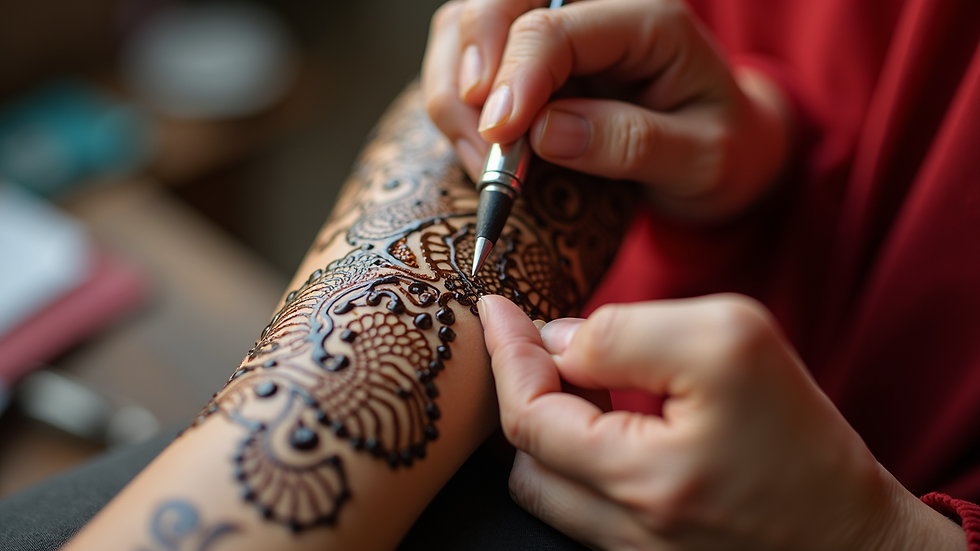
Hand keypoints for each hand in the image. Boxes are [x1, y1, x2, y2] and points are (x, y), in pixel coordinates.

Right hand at [422, 0, 791, 219]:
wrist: (722, 156)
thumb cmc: (721, 153)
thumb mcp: (703, 160)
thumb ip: (632, 142)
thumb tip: (544, 133)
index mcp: (645, 18)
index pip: (555, 26)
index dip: (516, 76)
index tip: (500, 137)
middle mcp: (589, 11)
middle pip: (492, 9)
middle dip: (471, 78)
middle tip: (484, 152)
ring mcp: (551, 33)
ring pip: (462, 32)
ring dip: (455, 99)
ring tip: (485, 166)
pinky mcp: (524, 65)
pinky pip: (463, 68)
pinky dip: (456, 111)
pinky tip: (483, 156)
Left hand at [478, 294, 966, 549]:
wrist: (855, 539)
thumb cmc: (805, 439)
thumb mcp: (729, 343)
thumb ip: (630, 335)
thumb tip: (561, 343)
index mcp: (642, 474)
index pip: (529, 413)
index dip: (505, 353)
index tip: (495, 309)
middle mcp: (625, 526)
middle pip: (525, 455)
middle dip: (522, 389)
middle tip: (536, 342)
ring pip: (545, 488)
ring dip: (544, 430)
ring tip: (573, 383)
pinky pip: (578, 511)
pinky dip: (572, 462)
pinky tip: (602, 428)